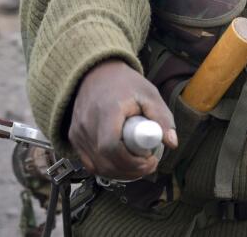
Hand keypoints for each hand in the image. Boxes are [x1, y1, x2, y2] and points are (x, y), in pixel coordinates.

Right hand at [69, 59, 177, 179]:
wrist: (96, 73)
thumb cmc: (124, 84)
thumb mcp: (149, 94)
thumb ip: (161, 118)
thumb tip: (172, 142)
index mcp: (106, 110)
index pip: (112, 146)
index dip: (132, 161)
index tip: (151, 159)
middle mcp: (87, 123)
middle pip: (105, 161)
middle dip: (131, 170)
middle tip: (149, 163)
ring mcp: (78, 132)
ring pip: (98, 167)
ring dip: (121, 173)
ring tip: (139, 163)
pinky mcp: (74, 138)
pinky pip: (90, 164)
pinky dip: (107, 169)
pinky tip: (123, 163)